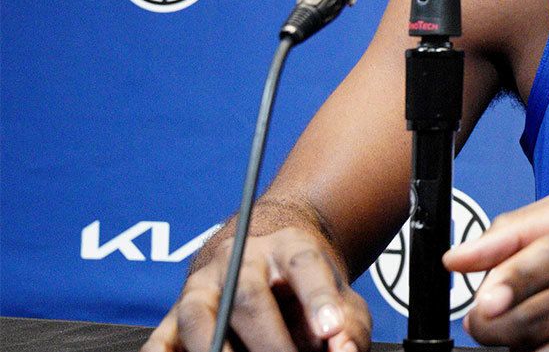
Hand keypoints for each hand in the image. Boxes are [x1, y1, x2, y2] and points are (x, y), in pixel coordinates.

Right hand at [141, 227, 370, 351]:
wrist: (263, 259)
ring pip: (199, 316)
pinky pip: (160, 339)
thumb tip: (344, 350)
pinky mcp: (174, 315)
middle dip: (271, 343)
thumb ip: (349, 325)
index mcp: (289, 246)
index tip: (331, 330)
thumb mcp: (340, 296)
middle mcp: (240, 259)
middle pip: (249, 296)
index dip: (318, 299)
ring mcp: (202, 285)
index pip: (305, 266)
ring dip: (219, 351)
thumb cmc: (306, 289)